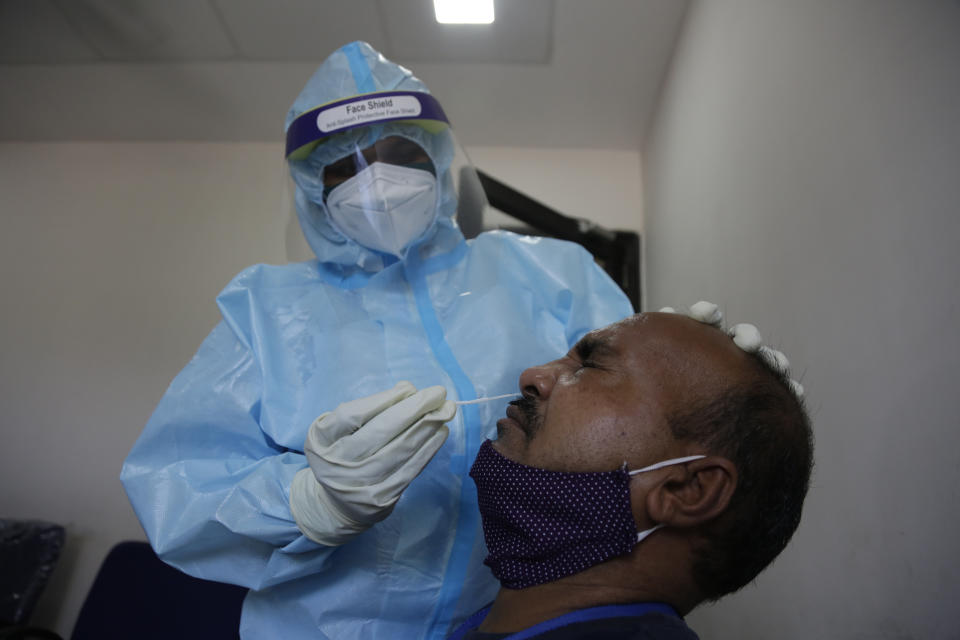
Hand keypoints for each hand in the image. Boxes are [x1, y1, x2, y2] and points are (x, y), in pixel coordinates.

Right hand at [290, 381, 454, 544]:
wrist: (336, 503)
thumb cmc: (343, 453)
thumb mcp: (340, 429)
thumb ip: (369, 409)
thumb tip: (408, 390)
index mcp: (322, 439)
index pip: (352, 414)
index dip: (382, 399)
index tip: (408, 388)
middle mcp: (337, 462)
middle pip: (379, 431)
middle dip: (414, 408)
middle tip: (438, 393)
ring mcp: (359, 483)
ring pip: (400, 449)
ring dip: (427, 426)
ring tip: (446, 409)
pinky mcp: (381, 498)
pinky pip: (410, 470)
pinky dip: (428, 449)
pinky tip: (441, 432)